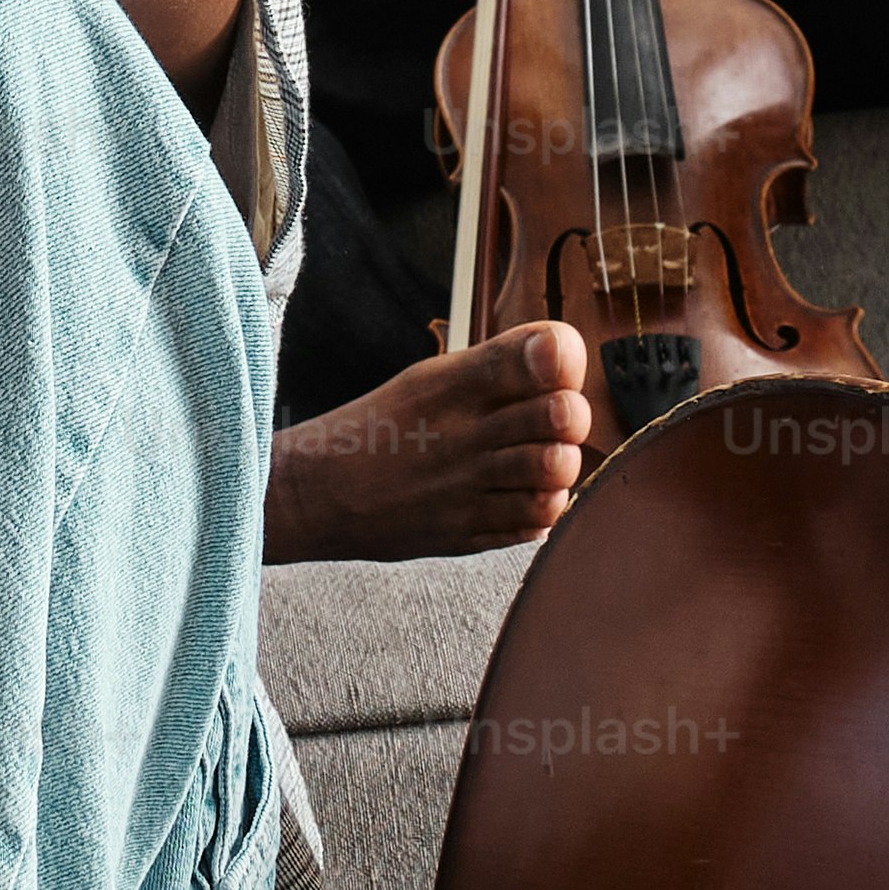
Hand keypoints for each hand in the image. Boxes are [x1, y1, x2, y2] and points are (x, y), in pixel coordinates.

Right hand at [263, 325, 601, 561]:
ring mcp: (467, 488)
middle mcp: (465, 434)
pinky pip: (536, 523)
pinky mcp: (466, 534)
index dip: (564, 358)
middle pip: (562, 414)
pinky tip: (520, 497)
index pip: (541, 355)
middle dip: (570, 416)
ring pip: (557, 472)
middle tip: (551, 422)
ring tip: (537, 464)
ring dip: (558, 467)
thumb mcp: (429, 380)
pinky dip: (539, 510)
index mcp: (455, 384)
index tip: (556, 367)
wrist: (318, 495)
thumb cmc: (382, 430)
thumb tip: (566, 357)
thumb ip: (498, 367)